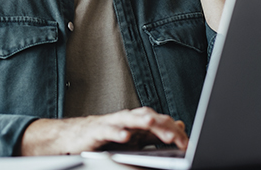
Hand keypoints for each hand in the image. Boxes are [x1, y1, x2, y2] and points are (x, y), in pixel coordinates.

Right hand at [19, 107, 188, 155]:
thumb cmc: (104, 136)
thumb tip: (178, 125)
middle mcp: (125, 119)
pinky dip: (116, 133)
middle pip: (146, 117)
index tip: (186, 143)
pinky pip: (107, 131)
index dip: (173, 131)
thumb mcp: (133, 137)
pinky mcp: (96, 131)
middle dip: (161, 126)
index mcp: (136, 122)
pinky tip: (124, 137)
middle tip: (176, 137)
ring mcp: (111, 123)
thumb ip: (155, 132)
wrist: (74, 136)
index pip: (159, 123)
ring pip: (128, 119)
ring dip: (140, 121)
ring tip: (152, 124)